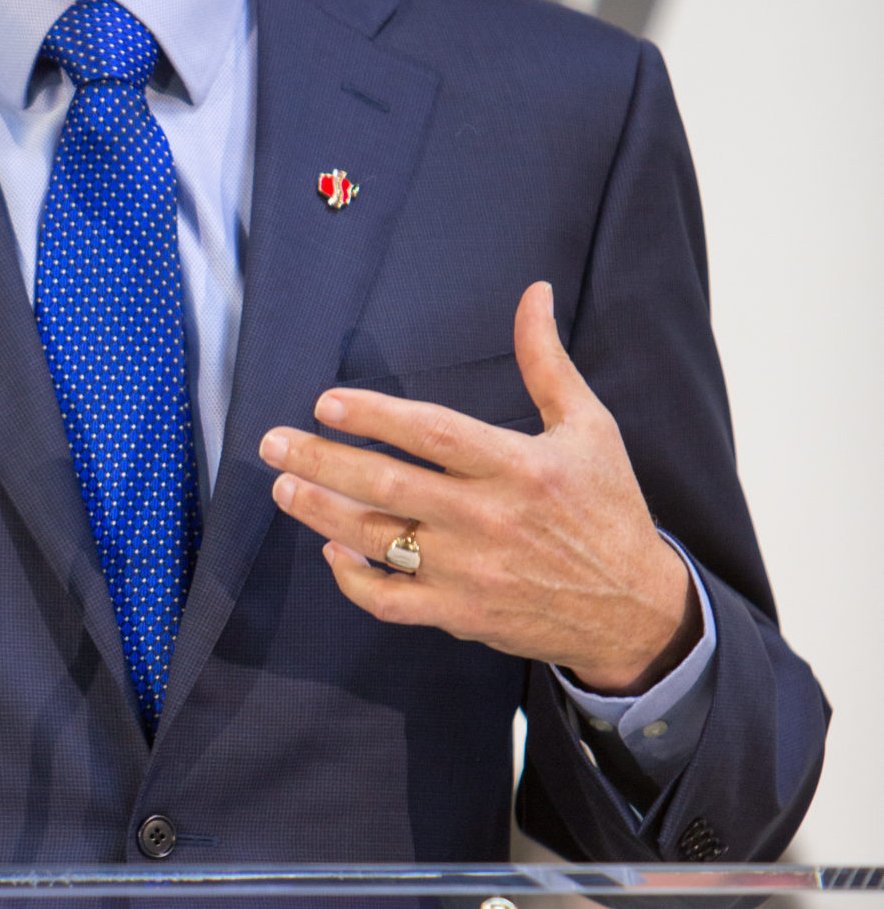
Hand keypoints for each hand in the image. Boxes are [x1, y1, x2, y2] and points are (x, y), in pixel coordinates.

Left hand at [258, 281, 698, 693]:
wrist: (634, 609)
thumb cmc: (608, 507)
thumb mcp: (589, 427)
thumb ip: (547, 362)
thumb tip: (533, 293)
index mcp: (519, 466)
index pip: (432, 432)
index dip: (374, 416)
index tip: (326, 402)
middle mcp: (490, 519)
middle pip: (386, 485)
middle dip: (320, 461)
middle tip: (272, 444)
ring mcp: (471, 572)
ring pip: (377, 541)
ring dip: (321, 513)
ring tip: (284, 488)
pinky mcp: (462, 615)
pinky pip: (390, 601)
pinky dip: (352, 580)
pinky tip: (331, 549)